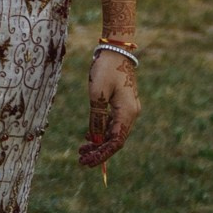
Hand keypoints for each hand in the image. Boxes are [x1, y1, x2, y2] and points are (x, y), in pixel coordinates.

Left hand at [78, 47, 140, 170]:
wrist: (116, 49)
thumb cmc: (106, 69)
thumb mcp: (97, 95)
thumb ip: (97, 119)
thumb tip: (95, 140)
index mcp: (127, 113)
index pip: (115, 143)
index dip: (102, 155)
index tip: (87, 162)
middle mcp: (131, 114)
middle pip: (116, 140)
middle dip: (99, 151)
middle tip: (81, 159)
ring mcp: (128, 109)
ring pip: (114, 132)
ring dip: (99, 142)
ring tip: (82, 149)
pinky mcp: (124, 103)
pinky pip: (114, 123)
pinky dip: (102, 131)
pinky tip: (90, 136)